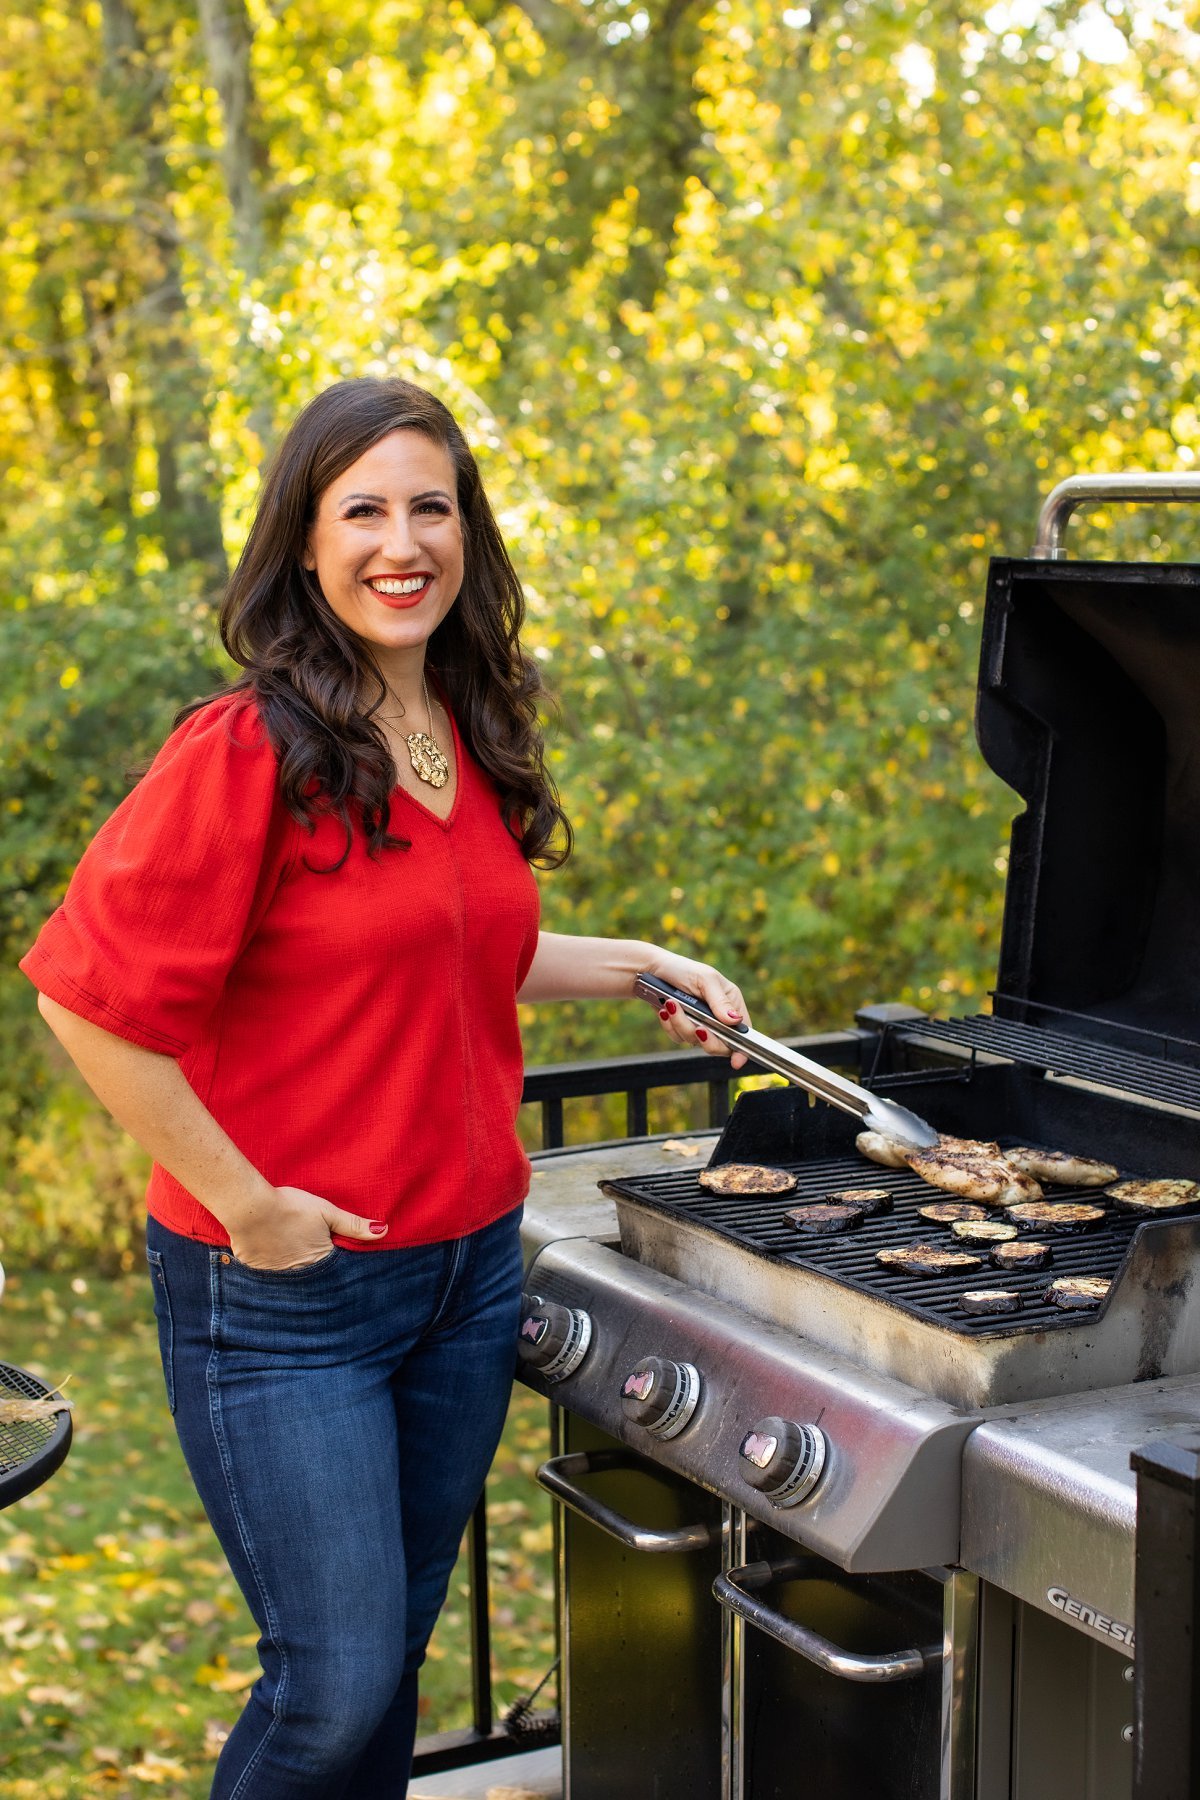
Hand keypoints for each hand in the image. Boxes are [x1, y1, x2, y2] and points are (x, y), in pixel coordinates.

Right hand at [227, 1186, 386, 1270]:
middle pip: (315, 1279)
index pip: (336, 1272)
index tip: (338, 1262)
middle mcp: (302, 1275)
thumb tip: (383, 1231)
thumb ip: (354, 1225)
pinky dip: (274, 1275)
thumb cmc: (291, 1207)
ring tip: (294, 1264)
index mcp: (321, 1261)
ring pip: (293, 1282)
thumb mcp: (327, 1212)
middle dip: (319, 1276)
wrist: (250, 1209)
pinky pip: (270, 1280)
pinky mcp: (258, 1275)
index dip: (337, 1266)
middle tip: (313, 1261)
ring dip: (297, 1277)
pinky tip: (273, 1265)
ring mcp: (278, 1278)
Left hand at [639, 950, 751, 1069]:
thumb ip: (720, 1001)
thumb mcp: (705, 980)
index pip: (742, 1032)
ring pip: (695, 1041)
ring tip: (671, 1004)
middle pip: (720, 1044)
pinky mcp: (683, 1027)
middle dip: (707, 1038)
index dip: (741, 1049)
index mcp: (731, 1003)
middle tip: (698, 1028)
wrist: (652, 971)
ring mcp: (700, 1024)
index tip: (736, 1061)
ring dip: (681, 1024)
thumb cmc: (682, 969)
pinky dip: (670, 1025)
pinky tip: (665, 1010)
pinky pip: (678, 1038)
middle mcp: (718, 1017)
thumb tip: (735, 1020)